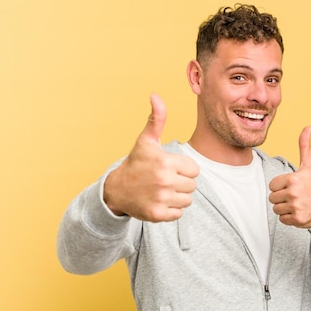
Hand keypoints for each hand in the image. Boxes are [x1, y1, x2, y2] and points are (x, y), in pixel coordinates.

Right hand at [104, 94, 199, 221]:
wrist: (116, 190)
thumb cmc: (135, 163)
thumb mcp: (146, 141)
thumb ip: (157, 119)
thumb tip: (155, 96)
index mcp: (165, 162)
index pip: (194, 169)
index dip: (183, 168)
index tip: (169, 167)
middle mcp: (164, 181)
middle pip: (193, 185)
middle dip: (182, 183)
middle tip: (164, 180)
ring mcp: (161, 199)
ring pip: (188, 200)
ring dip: (178, 197)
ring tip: (162, 190)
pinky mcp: (158, 215)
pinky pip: (179, 214)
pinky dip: (171, 210)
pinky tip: (158, 201)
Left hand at [268, 127, 310, 227]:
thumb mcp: (310, 165)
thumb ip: (305, 146)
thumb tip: (308, 127)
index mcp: (293, 179)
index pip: (272, 185)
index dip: (281, 185)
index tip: (293, 185)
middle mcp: (294, 193)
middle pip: (272, 197)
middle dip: (281, 197)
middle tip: (295, 195)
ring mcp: (296, 207)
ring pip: (276, 209)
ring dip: (284, 207)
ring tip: (297, 203)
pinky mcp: (297, 219)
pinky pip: (282, 219)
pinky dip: (288, 217)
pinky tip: (299, 211)